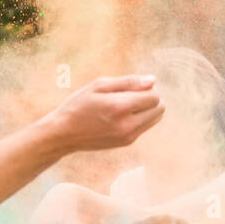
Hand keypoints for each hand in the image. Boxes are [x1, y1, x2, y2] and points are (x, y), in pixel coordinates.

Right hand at [46, 75, 164, 152]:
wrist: (64, 133)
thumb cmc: (79, 105)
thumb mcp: (99, 86)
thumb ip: (128, 82)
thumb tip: (153, 81)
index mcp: (120, 107)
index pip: (154, 96)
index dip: (147, 88)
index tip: (132, 86)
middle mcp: (128, 125)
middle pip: (160, 108)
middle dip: (151, 98)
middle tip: (131, 94)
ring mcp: (128, 136)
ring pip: (156, 118)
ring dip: (148, 109)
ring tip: (127, 105)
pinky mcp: (127, 142)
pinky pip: (145, 126)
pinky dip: (140, 118)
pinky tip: (122, 116)